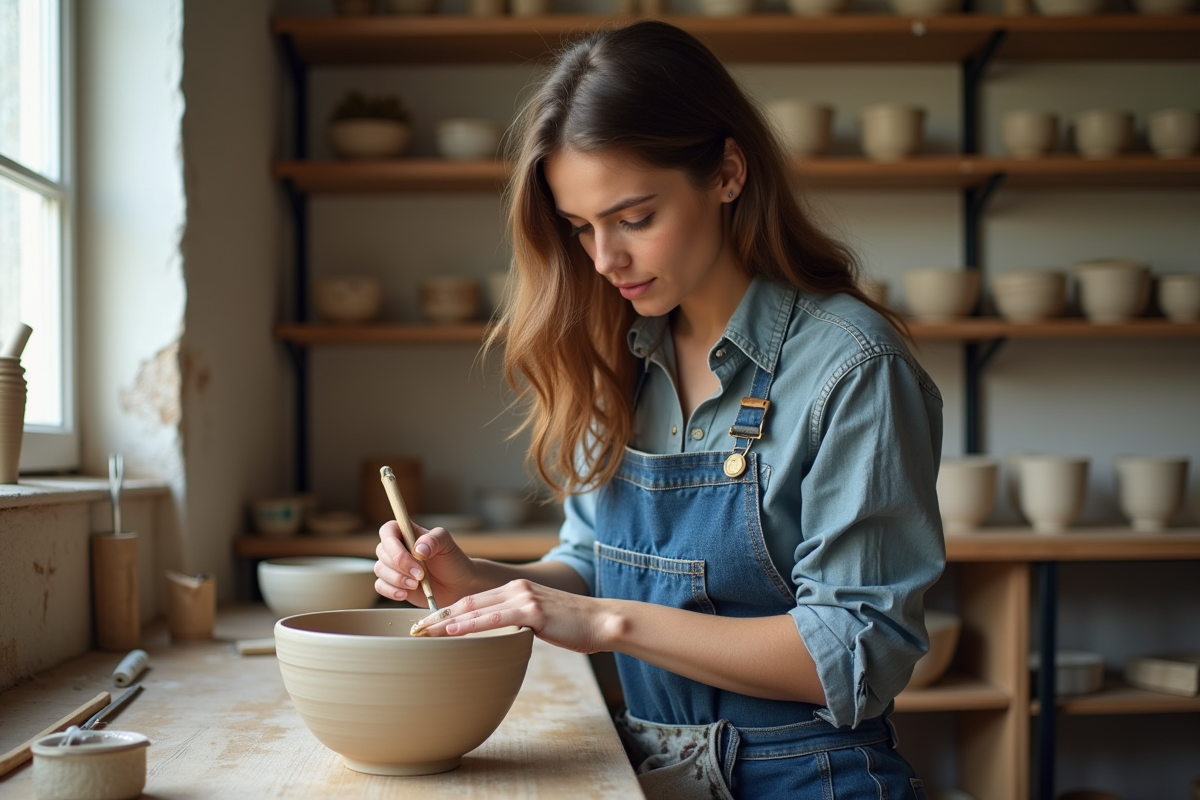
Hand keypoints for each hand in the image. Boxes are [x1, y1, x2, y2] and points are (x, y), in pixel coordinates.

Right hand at [374, 521, 476, 607]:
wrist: (457, 585)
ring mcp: (393, 567)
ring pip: (379, 569)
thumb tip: (417, 549)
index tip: (412, 555)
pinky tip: (405, 593)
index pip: (388, 530)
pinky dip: (390, 591)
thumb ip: (434, 540)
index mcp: (408, 533)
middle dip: (401, 566)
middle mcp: (397, 548)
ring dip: (397, 579)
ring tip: (416, 585)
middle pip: (382, 552)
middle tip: (420, 575)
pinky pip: (380, 586)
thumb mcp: (447, 544)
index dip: (394, 543)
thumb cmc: (452, 560)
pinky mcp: (393, 584)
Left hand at [410, 579, 612, 653]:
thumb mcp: (540, 622)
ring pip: (475, 607)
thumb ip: (518, 624)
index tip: (426, 624)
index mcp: (515, 590)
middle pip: (467, 601)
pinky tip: (452, 631)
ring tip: (423, 632)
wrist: (601, 622)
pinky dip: (470, 624)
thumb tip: (501, 639)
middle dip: (437, 615)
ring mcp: (523, 597)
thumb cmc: (573, 627)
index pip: (473, 600)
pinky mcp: (532, 610)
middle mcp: (516, 588)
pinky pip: (494, 618)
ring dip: (445, 620)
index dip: (447, 611)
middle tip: (414, 629)